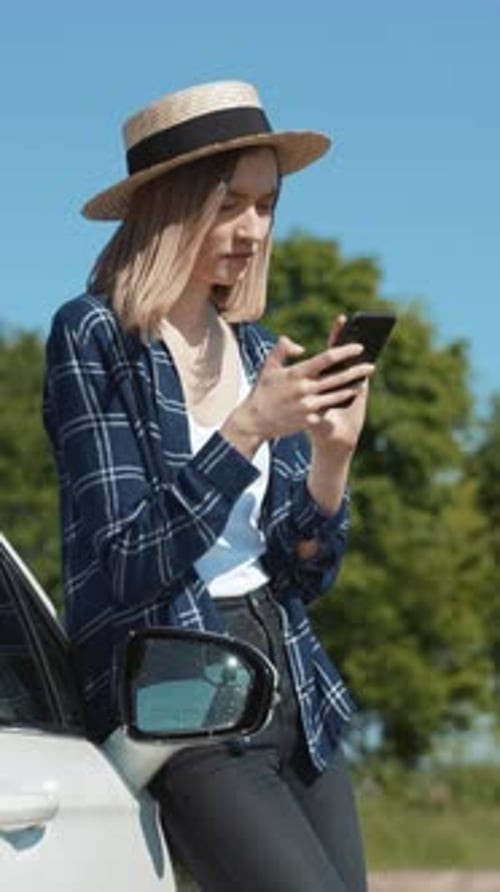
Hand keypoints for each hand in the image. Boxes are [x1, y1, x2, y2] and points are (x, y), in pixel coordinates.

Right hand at [221, 334, 372, 457]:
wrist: (254, 421)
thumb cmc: (262, 391)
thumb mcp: (269, 366)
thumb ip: (282, 349)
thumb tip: (301, 347)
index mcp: (296, 374)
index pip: (326, 358)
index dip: (344, 351)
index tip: (358, 346)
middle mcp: (304, 390)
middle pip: (338, 378)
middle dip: (357, 370)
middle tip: (371, 365)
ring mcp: (308, 407)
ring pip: (337, 395)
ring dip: (351, 388)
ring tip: (362, 381)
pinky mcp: (309, 421)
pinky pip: (328, 410)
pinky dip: (338, 403)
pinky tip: (347, 398)